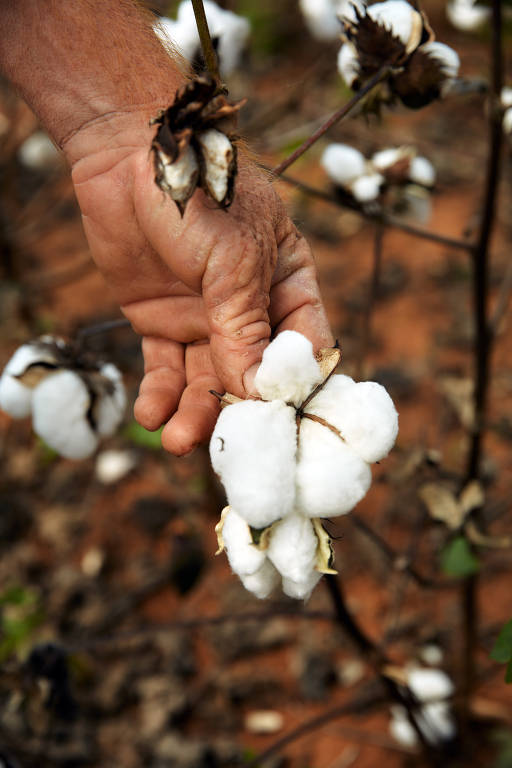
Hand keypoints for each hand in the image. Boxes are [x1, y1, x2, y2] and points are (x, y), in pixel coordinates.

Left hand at [67, 114, 332, 455]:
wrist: (124, 155)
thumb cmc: (199, 192)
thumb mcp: (234, 259)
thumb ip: (245, 326)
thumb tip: (256, 393)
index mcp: (288, 282)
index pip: (306, 347)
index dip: (298, 387)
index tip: (287, 426)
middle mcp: (249, 307)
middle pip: (252, 375)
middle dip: (238, 412)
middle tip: (225, 448)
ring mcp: (204, 317)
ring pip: (207, 380)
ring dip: (194, 414)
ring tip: (177, 442)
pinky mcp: (160, 322)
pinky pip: (164, 369)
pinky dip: (158, 395)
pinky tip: (151, 417)